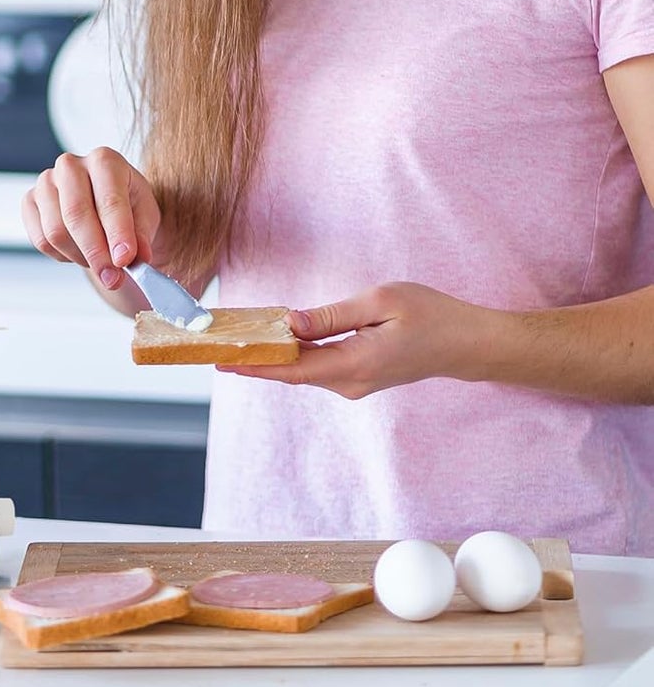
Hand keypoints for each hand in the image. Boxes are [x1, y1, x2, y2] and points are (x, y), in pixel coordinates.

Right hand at [21, 148, 166, 291]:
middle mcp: (71, 165)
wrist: (106, 206)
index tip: (124, 260)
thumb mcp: (146, 217)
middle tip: (112, 278)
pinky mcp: (29, 201)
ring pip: (56, 232)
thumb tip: (134, 258)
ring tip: (99, 260)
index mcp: (105, 160)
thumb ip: (141, 236)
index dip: (117, 233)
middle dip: (96, 252)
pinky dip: (62, 255)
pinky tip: (79, 251)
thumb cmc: (128, 207)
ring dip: (80, 256)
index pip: (109, 199)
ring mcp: (45, 182)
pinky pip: (40, 240)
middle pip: (76, 214)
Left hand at [217, 282, 490, 399]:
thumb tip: (290, 324)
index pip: (292, 369)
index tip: (222, 360)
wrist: (468, 343)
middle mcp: (351, 382)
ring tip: (237, 339)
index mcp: (355, 364)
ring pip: (303, 370)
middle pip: (292, 372)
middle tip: (217, 344)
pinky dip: (294, 356)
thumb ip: (331, 316)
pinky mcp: (360, 377)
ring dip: (272, 357)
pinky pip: (318, 368)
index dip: (254, 365)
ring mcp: (356, 384)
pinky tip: (275, 341)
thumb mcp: (380, 302)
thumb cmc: (430, 315)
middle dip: (254, 359)